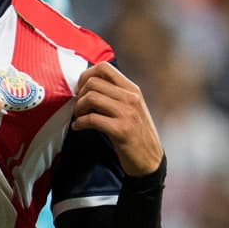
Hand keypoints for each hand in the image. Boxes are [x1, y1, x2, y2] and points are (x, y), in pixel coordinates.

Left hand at [72, 61, 163, 175]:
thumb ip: (114, 95)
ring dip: (78, 109)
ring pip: (91, 98)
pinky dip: (80, 123)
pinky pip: (92, 119)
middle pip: (93, 82)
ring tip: (78, 117)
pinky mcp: (122, 130)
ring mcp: (127, 113)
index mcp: (132, 89)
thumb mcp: (130, 108)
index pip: (104, 67)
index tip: (80, 90)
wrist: (150, 160)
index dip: (86, 76)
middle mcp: (131, 98)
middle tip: (78, 108)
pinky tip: (78, 127)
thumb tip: (86, 85)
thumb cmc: (135, 134)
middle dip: (79, 95)